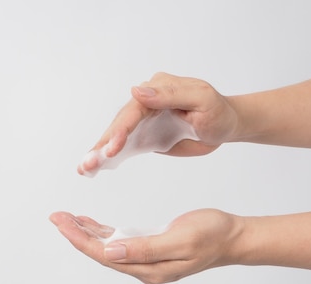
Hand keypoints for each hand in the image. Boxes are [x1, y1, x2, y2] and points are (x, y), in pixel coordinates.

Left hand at [49, 209, 243, 283]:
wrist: (233, 236)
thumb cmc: (211, 234)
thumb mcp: (180, 239)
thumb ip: (144, 248)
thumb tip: (110, 251)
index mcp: (149, 268)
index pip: (104, 255)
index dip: (80, 239)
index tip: (61, 222)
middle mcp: (144, 267)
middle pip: (101, 252)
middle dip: (76, 235)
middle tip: (56, 216)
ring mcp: (146, 259)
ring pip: (108, 247)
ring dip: (86, 233)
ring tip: (66, 218)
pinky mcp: (150, 248)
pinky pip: (119, 241)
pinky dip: (102, 231)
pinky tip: (90, 223)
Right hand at [78, 73, 240, 174]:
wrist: (227, 126)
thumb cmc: (219, 112)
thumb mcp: (202, 100)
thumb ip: (171, 95)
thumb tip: (137, 91)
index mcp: (158, 88)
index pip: (134, 110)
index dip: (121, 129)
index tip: (111, 148)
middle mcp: (145, 101)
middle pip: (120, 123)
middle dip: (103, 144)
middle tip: (88, 163)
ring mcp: (143, 119)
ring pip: (117, 135)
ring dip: (99, 152)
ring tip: (84, 168)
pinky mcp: (144, 135)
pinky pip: (124, 145)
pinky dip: (108, 157)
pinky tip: (92, 168)